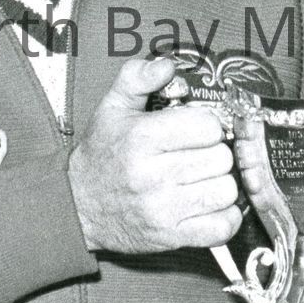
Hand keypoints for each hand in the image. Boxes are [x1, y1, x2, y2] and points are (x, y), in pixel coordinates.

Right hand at [69, 57, 242, 252]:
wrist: (77, 206)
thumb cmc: (101, 155)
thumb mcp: (111, 108)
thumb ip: (138, 77)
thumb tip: (168, 65)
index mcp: (142, 138)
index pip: (207, 126)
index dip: (207, 125)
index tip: (195, 131)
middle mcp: (153, 175)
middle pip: (221, 158)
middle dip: (215, 153)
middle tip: (198, 156)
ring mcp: (163, 209)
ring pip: (226, 190)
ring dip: (220, 184)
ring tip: (202, 180)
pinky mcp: (171, 237)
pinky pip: (222, 227)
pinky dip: (225, 217)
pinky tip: (210, 205)